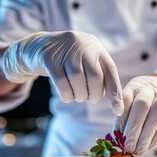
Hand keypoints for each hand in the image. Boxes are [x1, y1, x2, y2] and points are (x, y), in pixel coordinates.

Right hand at [2, 31, 123, 114]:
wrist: (39, 47)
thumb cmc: (69, 61)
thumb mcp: (86, 62)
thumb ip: (101, 76)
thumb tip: (117, 104)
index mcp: (96, 47)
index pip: (110, 70)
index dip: (115, 92)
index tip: (117, 110)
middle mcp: (82, 45)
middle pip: (94, 76)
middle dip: (94, 94)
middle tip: (89, 99)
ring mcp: (64, 50)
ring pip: (77, 79)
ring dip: (79, 95)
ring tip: (78, 97)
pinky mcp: (49, 57)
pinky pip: (61, 82)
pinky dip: (66, 95)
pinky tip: (67, 96)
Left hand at [113, 76, 156, 155]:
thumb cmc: (143, 100)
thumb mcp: (131, 100)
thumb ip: (123, 116)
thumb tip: (116, 140)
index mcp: (135, 86)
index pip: (126, 99)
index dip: (121, 118)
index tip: (116, 135)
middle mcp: (150, 89)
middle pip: (142, 105)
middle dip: (133, 128)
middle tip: (127, 146)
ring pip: (156, 113)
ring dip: (146, 134)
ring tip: (138, 150)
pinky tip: (149, 146)